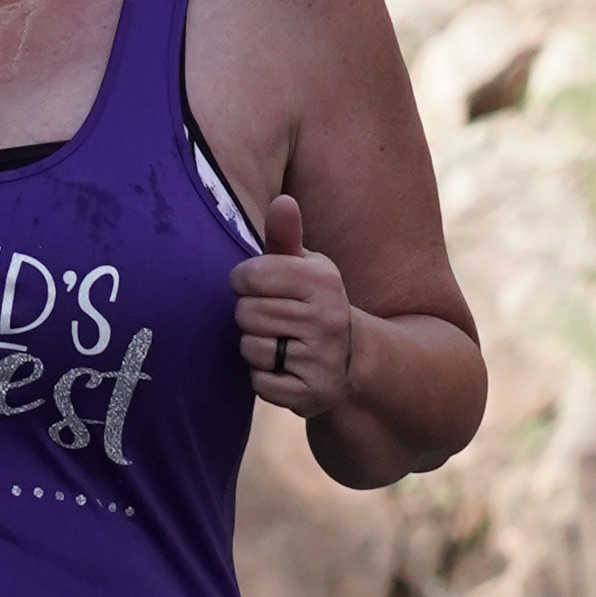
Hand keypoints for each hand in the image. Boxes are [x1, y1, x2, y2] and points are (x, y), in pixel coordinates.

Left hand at [231, 196, 354, 419]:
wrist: (352, 359)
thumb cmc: (313, 302)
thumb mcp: (305, 267)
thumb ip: (286, 236)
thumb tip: (283, 201)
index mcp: (323, 281)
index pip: (250, 275)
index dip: (243, 281)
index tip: (255, 285)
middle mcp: (327, 320)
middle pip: (246, 313)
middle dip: (251, 316)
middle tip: (273, 318)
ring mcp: (321, 360)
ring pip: (250, 348)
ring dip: (256, 346)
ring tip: (280, 342)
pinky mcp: (311, 395)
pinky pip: (260, 383)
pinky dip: (264, 377)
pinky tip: (284, 368)